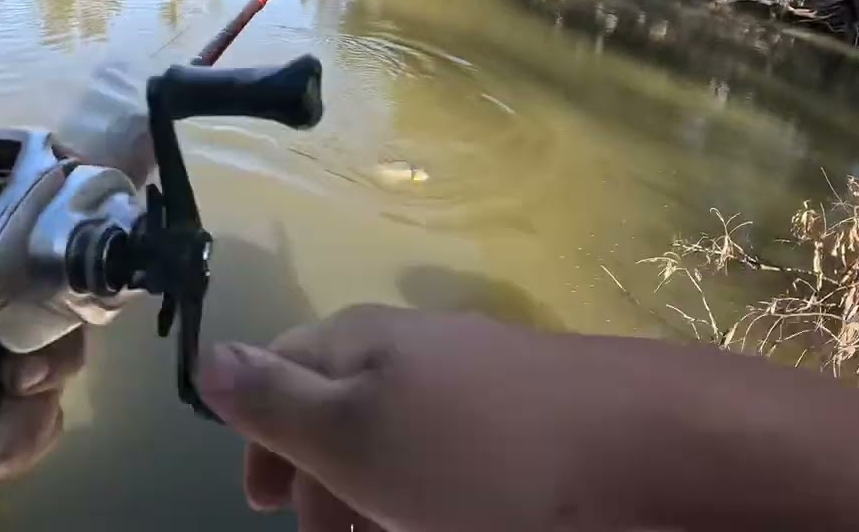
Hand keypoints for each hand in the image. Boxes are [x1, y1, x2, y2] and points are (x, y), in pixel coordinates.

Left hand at [0, 88, 82, 531]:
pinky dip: (19, 436)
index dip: (55, 201)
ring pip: (64, 344)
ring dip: (37, 386)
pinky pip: (49, 412)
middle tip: (23, 362)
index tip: (79, 225)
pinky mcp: (4, 418)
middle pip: (56, 272)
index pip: (11, 193)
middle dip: (54, 318)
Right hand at [197, 305, 858, 531]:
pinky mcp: (537, 422)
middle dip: (321, 473)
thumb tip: (209, 355)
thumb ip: (279, 399)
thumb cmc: (480, 454)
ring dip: (377, 493)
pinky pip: (462, 455)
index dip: (262, 429)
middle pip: (346, 404)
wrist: (649, 456)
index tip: (258, 501)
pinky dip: (437, 495)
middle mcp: (424, 350)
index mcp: (369, 343)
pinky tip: (452, 525)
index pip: (288, 365)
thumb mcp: (356, 434)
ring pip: (405, 437)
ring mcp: (486, 384)